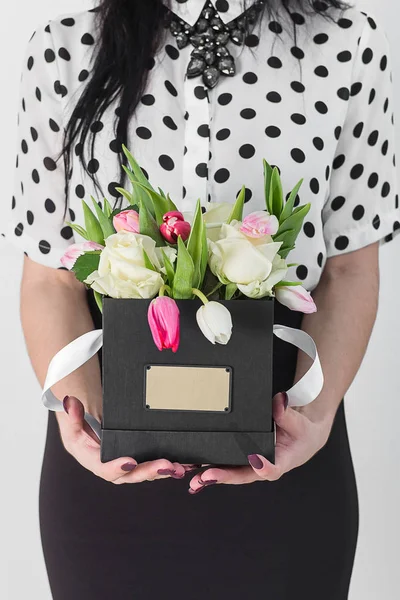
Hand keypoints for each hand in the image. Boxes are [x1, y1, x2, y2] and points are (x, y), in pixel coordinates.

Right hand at [57, 396, 188, 483]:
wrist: (85, 429)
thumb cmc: (79, 428)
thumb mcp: (72, 420)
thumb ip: (72, 414)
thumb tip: (70, 402)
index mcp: (92, 461)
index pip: (104, 469)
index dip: (117, 467)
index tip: (130, 462)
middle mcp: (111, 468)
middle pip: (130, 475)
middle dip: (149, 471)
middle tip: (166, 466)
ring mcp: (125, 467)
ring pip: (144, 474)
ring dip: (162, 472)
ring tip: (179, 468)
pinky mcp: (137, 463)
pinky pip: (151, 468)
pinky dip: (167, 468)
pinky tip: (182, 465)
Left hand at [188, 392, 334, 493]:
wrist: (302, 437)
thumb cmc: (301, 433)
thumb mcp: (299, 422)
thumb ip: (287, 413)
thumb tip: (279, 401)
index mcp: (281, 461)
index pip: (272, 468)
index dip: (263, 467)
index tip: (256, 462)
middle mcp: (263, 466)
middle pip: (243, 474)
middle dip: (224, 476)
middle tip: (207, 477)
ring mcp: (251, 465)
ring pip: (231, 473)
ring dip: (211, 476)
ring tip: (194, 478)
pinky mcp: (242, 459)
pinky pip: (226, 464)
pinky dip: (210, 468)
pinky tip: (194, 469)